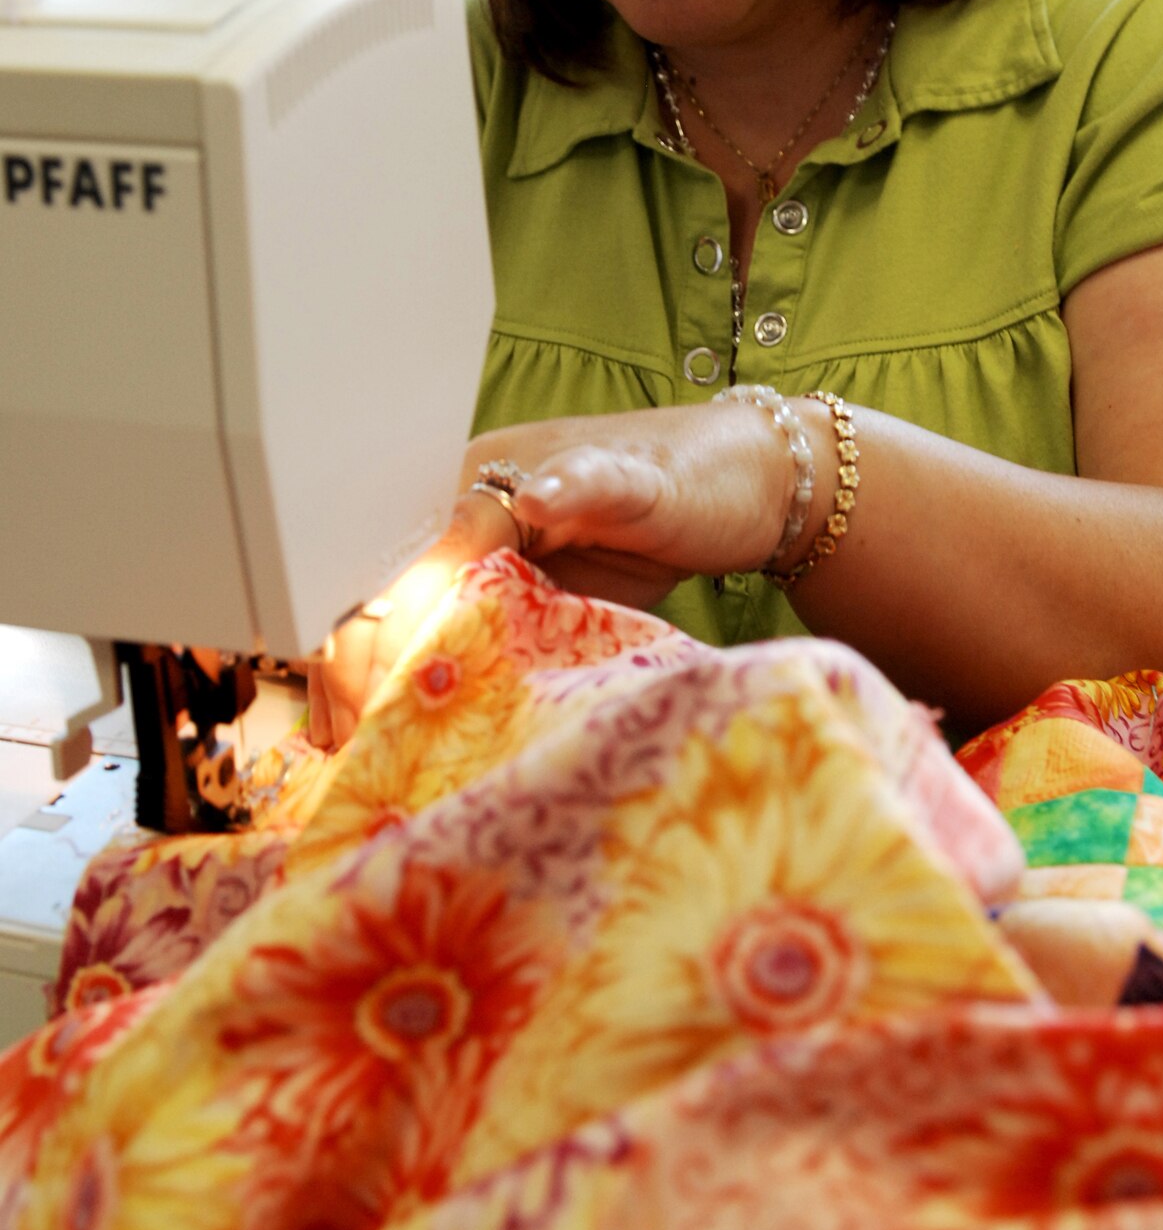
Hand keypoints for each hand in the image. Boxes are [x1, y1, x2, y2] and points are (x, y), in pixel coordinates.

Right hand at [305, 400, 818, 748]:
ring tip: (349, 753)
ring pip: (400, 621)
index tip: (384, 700)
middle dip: (357, 664)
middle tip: (355, 744)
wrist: (748, 487)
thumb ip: (591, 484)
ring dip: (367, 680)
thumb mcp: (648, 482)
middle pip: (387, 594)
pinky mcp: (510, 599)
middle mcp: (471, 518)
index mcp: (488, 480)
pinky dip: (410, 683)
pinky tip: (381, 731)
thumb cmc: (698, 476)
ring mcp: (486, 561)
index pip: (418, 563)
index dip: (394, 632)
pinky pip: (444, 640)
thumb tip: (531, 496)